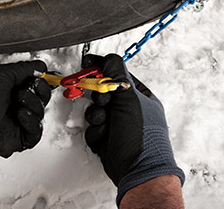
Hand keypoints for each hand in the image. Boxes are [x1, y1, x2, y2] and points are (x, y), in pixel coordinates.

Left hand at [0, 60, 50, 158]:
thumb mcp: (1, 74)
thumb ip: (24, 68)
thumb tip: (41, 66)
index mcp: (13, 89)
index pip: (37, 84)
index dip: (43, 80)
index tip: (44, 75)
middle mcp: (17, 104)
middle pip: (43, 98)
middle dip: (41, 90)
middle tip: (32, 86)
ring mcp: (19, 121)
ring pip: (41, 113)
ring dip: (34, 104)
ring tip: (20, 100)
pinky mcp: (20, 138)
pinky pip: (36, 132)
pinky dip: (32, 122)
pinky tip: (21, 115)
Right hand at [82, 54, 183, 203]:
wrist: (137, 170)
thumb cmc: (141, 135)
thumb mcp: (130, 99)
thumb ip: (117, 76)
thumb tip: (108, 58)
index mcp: (138, 96)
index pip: (117, 74)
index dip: (102, 67)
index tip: (88, 62)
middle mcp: (127, 108)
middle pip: (102, 92)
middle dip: (99, 96)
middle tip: (103, 101)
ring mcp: (115, 122)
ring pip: (94, 110)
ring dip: (96, 116)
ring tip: (105, 123)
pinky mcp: (105, 136)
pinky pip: (92, 127)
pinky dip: (95, 132)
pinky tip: (105, 138)